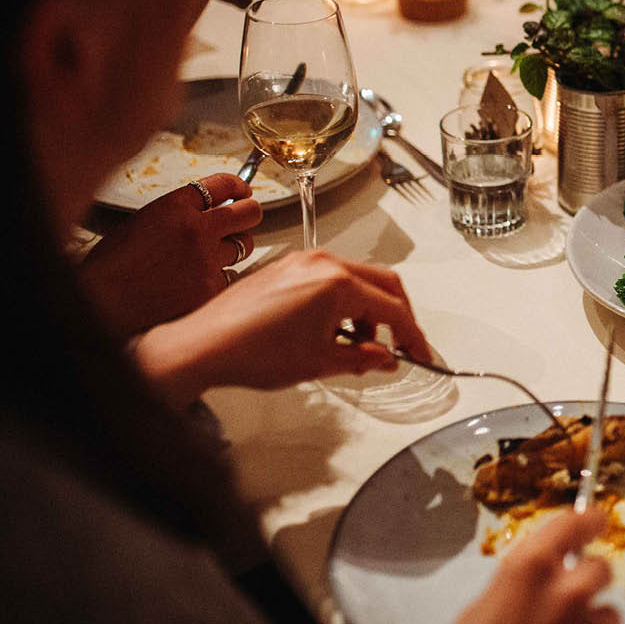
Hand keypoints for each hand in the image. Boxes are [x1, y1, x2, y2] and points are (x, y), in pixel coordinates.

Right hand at [80, 174, 261, 339]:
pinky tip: (196, 282)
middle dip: (247, 214)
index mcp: (175, 206)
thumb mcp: (142, 221)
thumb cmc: (112, 264)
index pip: (224, 183)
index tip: (242, 192)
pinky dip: (219, 278)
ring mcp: (206, 260)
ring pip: (244, 246)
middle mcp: (196, 228)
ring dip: (232, 249)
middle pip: (249, 212)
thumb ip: (178, 214)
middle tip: (241, 221)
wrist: (102, 301)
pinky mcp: (210, 288)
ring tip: (208, 257)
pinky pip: (230, 277)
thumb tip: (206, 211)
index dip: (239, 187)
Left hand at [132, 250, 430, 407]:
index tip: (420, 353)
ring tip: (357, 345)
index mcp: (337, 284)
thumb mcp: (319, 362)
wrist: (204, 345)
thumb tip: (385, 358)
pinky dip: (344, 300)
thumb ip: (362, 358)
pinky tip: (332, 329)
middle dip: (396, 316)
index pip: (393, 308)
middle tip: (400, 344)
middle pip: (383, 282)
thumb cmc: (253, 352)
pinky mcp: (287, 266)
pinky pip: (331, 276)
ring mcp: (304, 261)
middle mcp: (323, 263)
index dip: (411, 335)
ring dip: (368, 309)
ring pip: (358, 278)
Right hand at [398, 509, 618, 623]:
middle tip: (563, 597)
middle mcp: (567, 597)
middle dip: (585, 578)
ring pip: (606, 616)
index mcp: (529, 572)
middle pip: (600, 568)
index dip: (587, 519)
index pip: (574, 524)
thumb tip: (531, 588)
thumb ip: (515, 590)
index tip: (594, 518)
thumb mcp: (474, 617)